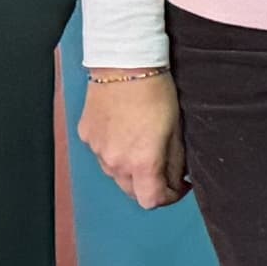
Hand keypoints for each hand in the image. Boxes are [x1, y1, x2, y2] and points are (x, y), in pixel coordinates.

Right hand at [80, 72, 189, 208]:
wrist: (125, 64)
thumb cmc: (156, 92)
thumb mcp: (176, 129)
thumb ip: (175, 162)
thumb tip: (176, 180)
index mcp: (141, 163)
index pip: (152, 201)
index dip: (169, 197)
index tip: (180, 185)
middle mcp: (115, 162)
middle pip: (132, 191)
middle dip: (149, 184)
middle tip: (163, 167)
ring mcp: (97, 150)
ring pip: (115, 173)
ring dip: (130, 168)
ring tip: (142, 142)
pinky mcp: (86, 136)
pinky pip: (101, 153)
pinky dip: (114, 150)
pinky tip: (124, 129)